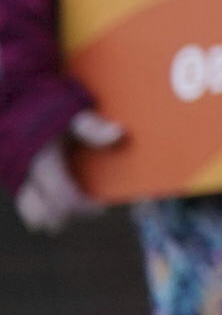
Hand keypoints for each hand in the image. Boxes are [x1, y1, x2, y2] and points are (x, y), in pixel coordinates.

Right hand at [14, 109, 122, 232]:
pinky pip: (25, 201)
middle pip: (43, 214)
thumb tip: (118, 133)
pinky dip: (41, 205)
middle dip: (67, 216)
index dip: (85, 208)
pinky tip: (57, 194)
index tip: (101, 208)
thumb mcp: (72, 110)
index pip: (64, 198)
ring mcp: (12, 176)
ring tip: (73, 205)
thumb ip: (91, 126)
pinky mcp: (9, 175)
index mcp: (42, 160)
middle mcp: (22, 173)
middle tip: (88, 209)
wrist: (13, 97)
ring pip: (30, 212)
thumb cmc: (47, 103)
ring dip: (52, 215)